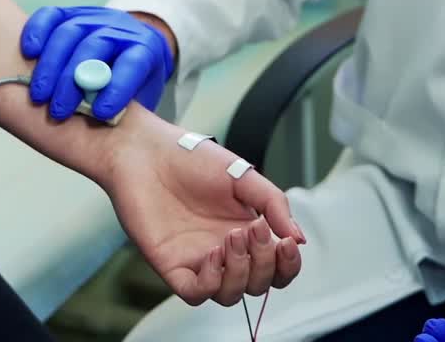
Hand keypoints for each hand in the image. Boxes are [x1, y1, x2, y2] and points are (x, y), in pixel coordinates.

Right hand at [21, 5, 174, 119]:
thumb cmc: (131, 87)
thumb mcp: (139, 102)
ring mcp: (94, 17)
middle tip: (57, 111)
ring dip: (51, 64)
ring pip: (70, 31)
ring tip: (38, 94)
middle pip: (96, 45)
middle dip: (73, 79)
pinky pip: (51, 16)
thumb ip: (128, 113)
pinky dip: (38, 31)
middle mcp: (120, 28)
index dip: (118, 86)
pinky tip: (29, 52)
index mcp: (145, 49)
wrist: (128, 51)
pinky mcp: (69, 13)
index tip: (101, 113)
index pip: (134, 63)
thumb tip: (112, 138)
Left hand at [100, 108, 305, 306]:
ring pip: (229, 295)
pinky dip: (211, 281)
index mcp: (244, 230)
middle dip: (265, 264)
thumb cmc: (190, 157)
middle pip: (258, 285)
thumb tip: (298, 237)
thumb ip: (272, 203)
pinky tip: (213, 253)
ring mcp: (198, 260)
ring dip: (240, 272)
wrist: (146, 150)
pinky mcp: (171, 264)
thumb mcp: (242, 175)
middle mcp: (223, 250)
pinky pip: (196, 293)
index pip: (275, 267)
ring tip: (233, 237)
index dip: (287, 265)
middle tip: (254, 228)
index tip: (288, 242)